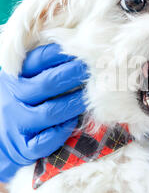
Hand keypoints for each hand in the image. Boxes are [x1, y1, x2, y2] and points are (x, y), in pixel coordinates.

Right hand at [0, 43, 87, 181]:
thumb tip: (71, 45)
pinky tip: (73, 123)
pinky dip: (62, 132)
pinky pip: (45, 141)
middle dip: (73, 75)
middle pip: (47, 84)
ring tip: (91, 96)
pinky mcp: (23, 148)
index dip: (60, 53)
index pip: (37, 60)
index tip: (79, 48)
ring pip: (50, 112)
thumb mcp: (19, 81)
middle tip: (91, 70)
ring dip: (74, 103)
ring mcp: (17, 125)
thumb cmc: (16, 103)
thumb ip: (38, 67)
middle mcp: (12, 100)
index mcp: (12, 79)